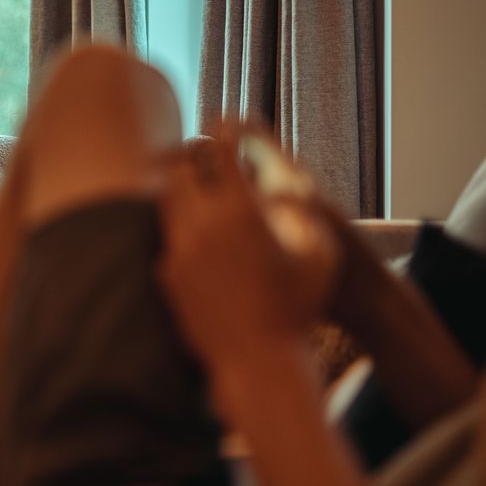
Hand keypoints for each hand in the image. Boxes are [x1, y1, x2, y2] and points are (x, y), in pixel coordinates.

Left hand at [156, 126, 340, 369]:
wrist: (259, 362)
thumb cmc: (299, 308)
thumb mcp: (319, 253)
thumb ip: (304, 211)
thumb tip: (287, 186)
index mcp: (241, 212)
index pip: (221, 151)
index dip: (223, 130)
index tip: (224, 122)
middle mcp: (203, 225)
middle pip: (180, 168)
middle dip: (189, 155)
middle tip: (199, 151)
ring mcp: (179, 250)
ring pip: (166, 201)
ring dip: (178, 188)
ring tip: (190, 183)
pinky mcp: (166, 275)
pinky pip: (166, 236)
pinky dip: (177, 226)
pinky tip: (190, 230)